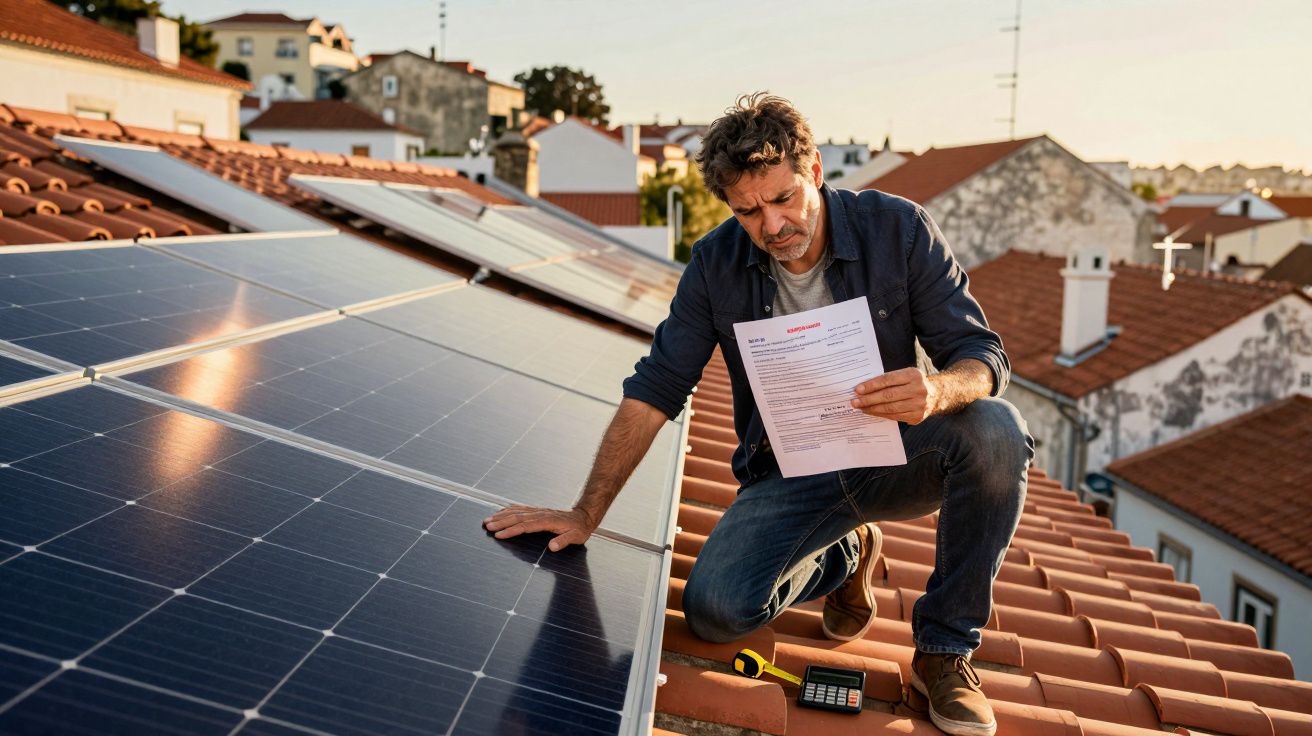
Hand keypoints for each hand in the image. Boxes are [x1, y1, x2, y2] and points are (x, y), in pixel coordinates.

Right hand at [482, 505, 598, 551]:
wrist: (584, 516)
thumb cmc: (579, 529)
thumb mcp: (576, 537)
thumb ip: (564, 541)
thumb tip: (552, 547)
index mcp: (548, 521)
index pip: (526, 526)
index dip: (512, 530)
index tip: (499, 535)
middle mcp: (540, 514)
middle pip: (517, 517)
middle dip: (501, 522)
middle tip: (487, 526)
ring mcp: (538, 511)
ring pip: (516, 512)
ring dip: (501, 516)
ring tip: (487, 520)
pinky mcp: (537, 511)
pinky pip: (520, 508)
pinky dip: (508, 510)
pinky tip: (500, 512)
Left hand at [851, 367, 938, 424]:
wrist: (937, 394)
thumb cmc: (913, 383)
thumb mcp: (906, 375)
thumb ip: (889, 379)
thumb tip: (864, 388)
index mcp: (913, 375)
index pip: (887, 380)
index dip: (871, 385)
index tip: (857, 389)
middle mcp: (918, 389)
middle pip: (888, 395)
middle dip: (868, 399)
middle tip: (855, 402)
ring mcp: (919, 404)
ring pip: (890, 408)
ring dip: (872, 409)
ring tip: (861, 408)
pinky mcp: (917, 416)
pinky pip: (895, 416)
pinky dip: (881, 414)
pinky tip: (872, 412)